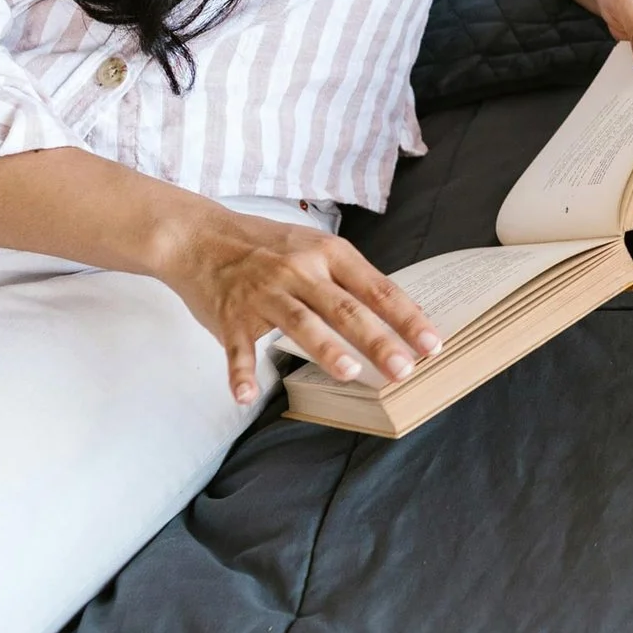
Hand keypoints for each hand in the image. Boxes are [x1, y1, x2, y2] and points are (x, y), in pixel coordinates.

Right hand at [154, 206, 441, 404]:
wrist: (201, 236)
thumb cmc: (268, 246)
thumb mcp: (314, 248)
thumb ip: (348, 278)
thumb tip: (396, 313)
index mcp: (328, 253)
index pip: (376, 289)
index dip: (406, 318)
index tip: (432, 344)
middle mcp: (299, 271)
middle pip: (345, 309)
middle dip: (377, 340)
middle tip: (404, 369)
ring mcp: (264, 293)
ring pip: (301, 322)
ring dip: (325, 349)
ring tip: (350, 373)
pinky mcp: (230, 316)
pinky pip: (237, 347)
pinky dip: (240, 373)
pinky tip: (247, 396)